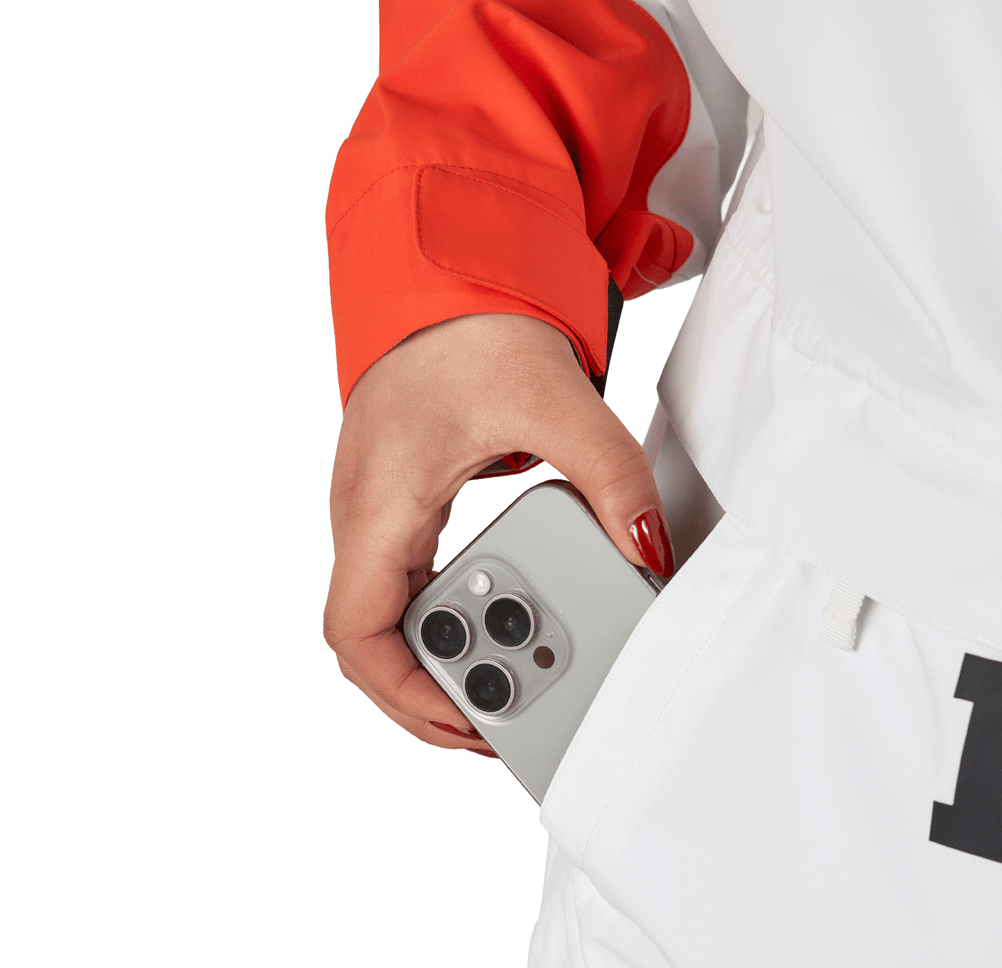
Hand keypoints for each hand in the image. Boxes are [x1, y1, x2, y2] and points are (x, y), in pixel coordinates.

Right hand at [324, 313, 673, 751]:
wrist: (442, 283)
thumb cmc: (467, 331)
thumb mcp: (553, 401)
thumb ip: (611, 477)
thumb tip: (646, 552)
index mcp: (380, 504)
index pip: (354, 632)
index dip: (404, 694)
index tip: (470, 717)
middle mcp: (363, 519)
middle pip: (379, 642)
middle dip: (443, 684)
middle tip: (514, 701)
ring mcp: (376, 517)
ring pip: (393, 618)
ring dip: (452, 652)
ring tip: (518, 664)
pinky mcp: (400, 508)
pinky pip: (411, 587)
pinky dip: (451, 618)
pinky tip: (500, 619)